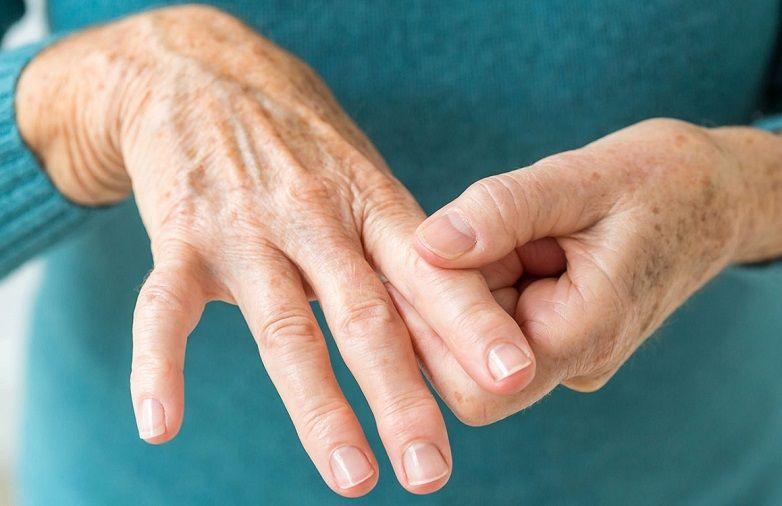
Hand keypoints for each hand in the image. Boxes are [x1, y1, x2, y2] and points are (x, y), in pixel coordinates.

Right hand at [15, 5, 538, 495]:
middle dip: (403, 396)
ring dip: (317, 408)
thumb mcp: (364, 175)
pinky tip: (159, 426)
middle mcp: (315, 216)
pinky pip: (162, 307)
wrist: (200, 72)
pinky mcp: (180, 234)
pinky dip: (159, 366)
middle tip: (432, 470)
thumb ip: (399, 250)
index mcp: (371, 202)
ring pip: (285, 326)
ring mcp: (246, 226)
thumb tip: (452, 327)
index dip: (471, 323)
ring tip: (351, 476)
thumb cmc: (301, 140)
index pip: (428, 272)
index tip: (512, 376)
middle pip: (366, 314)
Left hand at [392, 118, 781, 424]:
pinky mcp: (553, 334)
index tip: (428, 253)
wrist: (713, 197)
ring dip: (466, 282)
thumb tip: (426, 245)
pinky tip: (515, 240)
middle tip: (470, 230)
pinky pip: (493, 319)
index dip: (432, 328)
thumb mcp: (582, 178)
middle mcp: (572, 361)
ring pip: (470, 341)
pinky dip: (485, 278)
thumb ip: (502, 210)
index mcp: (586, 334)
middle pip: (462, 367)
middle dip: (445, 297)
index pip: (477, 385)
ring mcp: (562, 353)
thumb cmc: (661, 180)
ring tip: (512, 229)